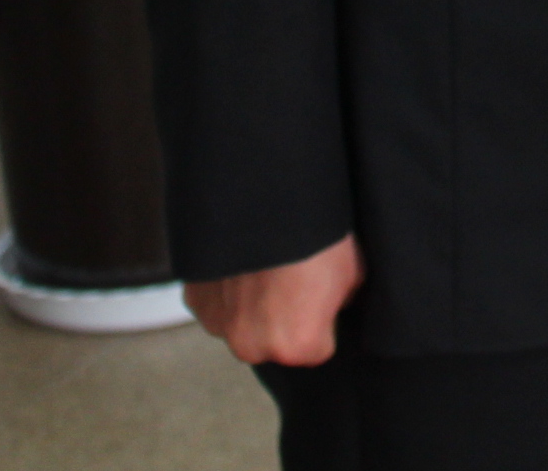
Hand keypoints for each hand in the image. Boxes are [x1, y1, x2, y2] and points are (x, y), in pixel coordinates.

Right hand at [185, 233, 362, 366]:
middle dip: (282, 318)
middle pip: (273, 342)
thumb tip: (330, 304)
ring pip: (243, 324)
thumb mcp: (352, 274)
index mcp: (295, 347)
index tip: (321, 293)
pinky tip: (242, 262)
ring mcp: (218, 325)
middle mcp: (252, 347)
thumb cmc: (316, 233)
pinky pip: (217, 304)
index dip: (323, 319)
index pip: (317, 348)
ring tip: (266, 267)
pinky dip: (225, 289)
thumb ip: (338, 304)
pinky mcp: (195, 300)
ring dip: (250, 306)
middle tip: (290, 278)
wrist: (267, 198)